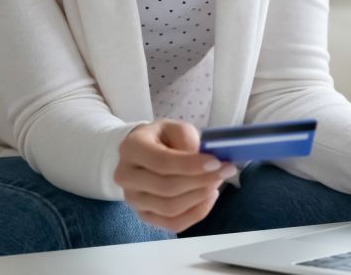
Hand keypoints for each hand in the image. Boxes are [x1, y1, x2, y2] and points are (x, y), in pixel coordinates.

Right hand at [115, 119, 235, 231]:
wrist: (142, 154)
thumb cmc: (161, 139)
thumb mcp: (174, 128)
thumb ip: (187, 138)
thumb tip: (204, 161)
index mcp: (132, 148)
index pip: (162, 162)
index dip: (191, 165)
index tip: (217, 163)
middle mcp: (126, 176)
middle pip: (167, 188)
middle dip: (201, 181)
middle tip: (224, 171)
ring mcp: (133, 199)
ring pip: (170, 208)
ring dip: (200, 197)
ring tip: (215, 182)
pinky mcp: (143, 216)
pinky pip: (172, 224)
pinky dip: (195, 213)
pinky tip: (208, 198)